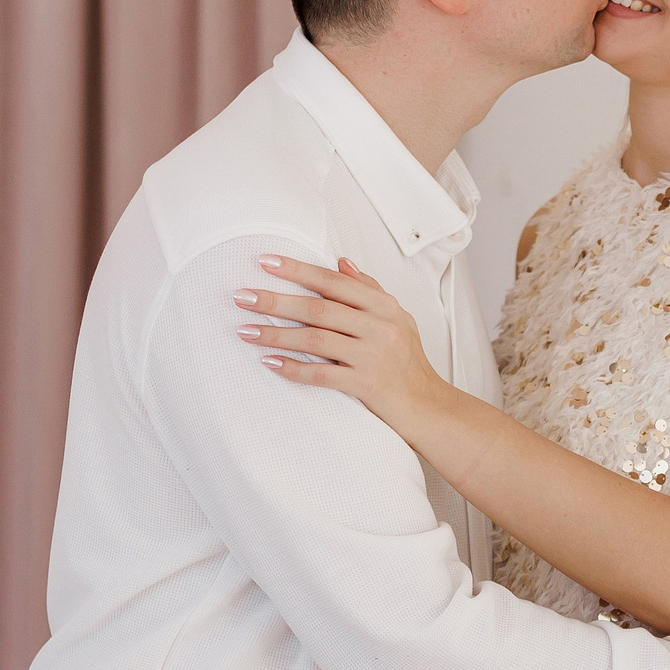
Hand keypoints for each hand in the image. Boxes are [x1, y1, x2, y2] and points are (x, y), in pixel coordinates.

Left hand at [234, 258, 447, 442]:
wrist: (428, 407)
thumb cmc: (408, 363)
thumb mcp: (397, 319)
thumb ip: (369, 290)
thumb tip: (341, 261)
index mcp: (384, 306)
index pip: (334, 281)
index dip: (298, 270)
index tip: (265, 262)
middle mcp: (380, 327)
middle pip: (319, 307)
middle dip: (276, 300)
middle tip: (241, 296)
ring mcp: (374, 356)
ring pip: (316, 339)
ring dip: (276, 334)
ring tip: (244, 330)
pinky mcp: (367, 385)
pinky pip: (323, 374)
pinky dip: (294, 368)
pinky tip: (269, 363)